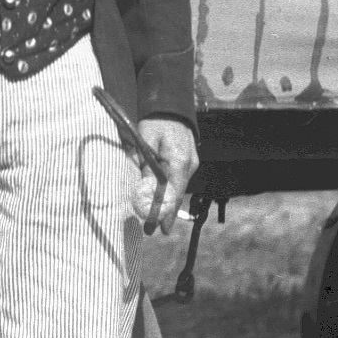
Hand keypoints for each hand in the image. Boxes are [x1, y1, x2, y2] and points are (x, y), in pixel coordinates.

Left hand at [127, 116, 200, 233]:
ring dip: (169, 203)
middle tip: (156, 231)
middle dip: (167, 213)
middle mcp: (189, 165)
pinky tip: (163, 201)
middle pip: (178, 195)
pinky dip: (171, 192)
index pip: (173, 193)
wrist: (170, 106)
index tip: (158, 227)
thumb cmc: (155, 123)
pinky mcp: (188, 161)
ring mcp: (191, 163)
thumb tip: (146, 193)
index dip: (166, 212)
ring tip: (158, 220)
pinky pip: (179, 181)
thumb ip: (147, 168)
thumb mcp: (146, 144)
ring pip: (179, 189)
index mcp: (180, 162)